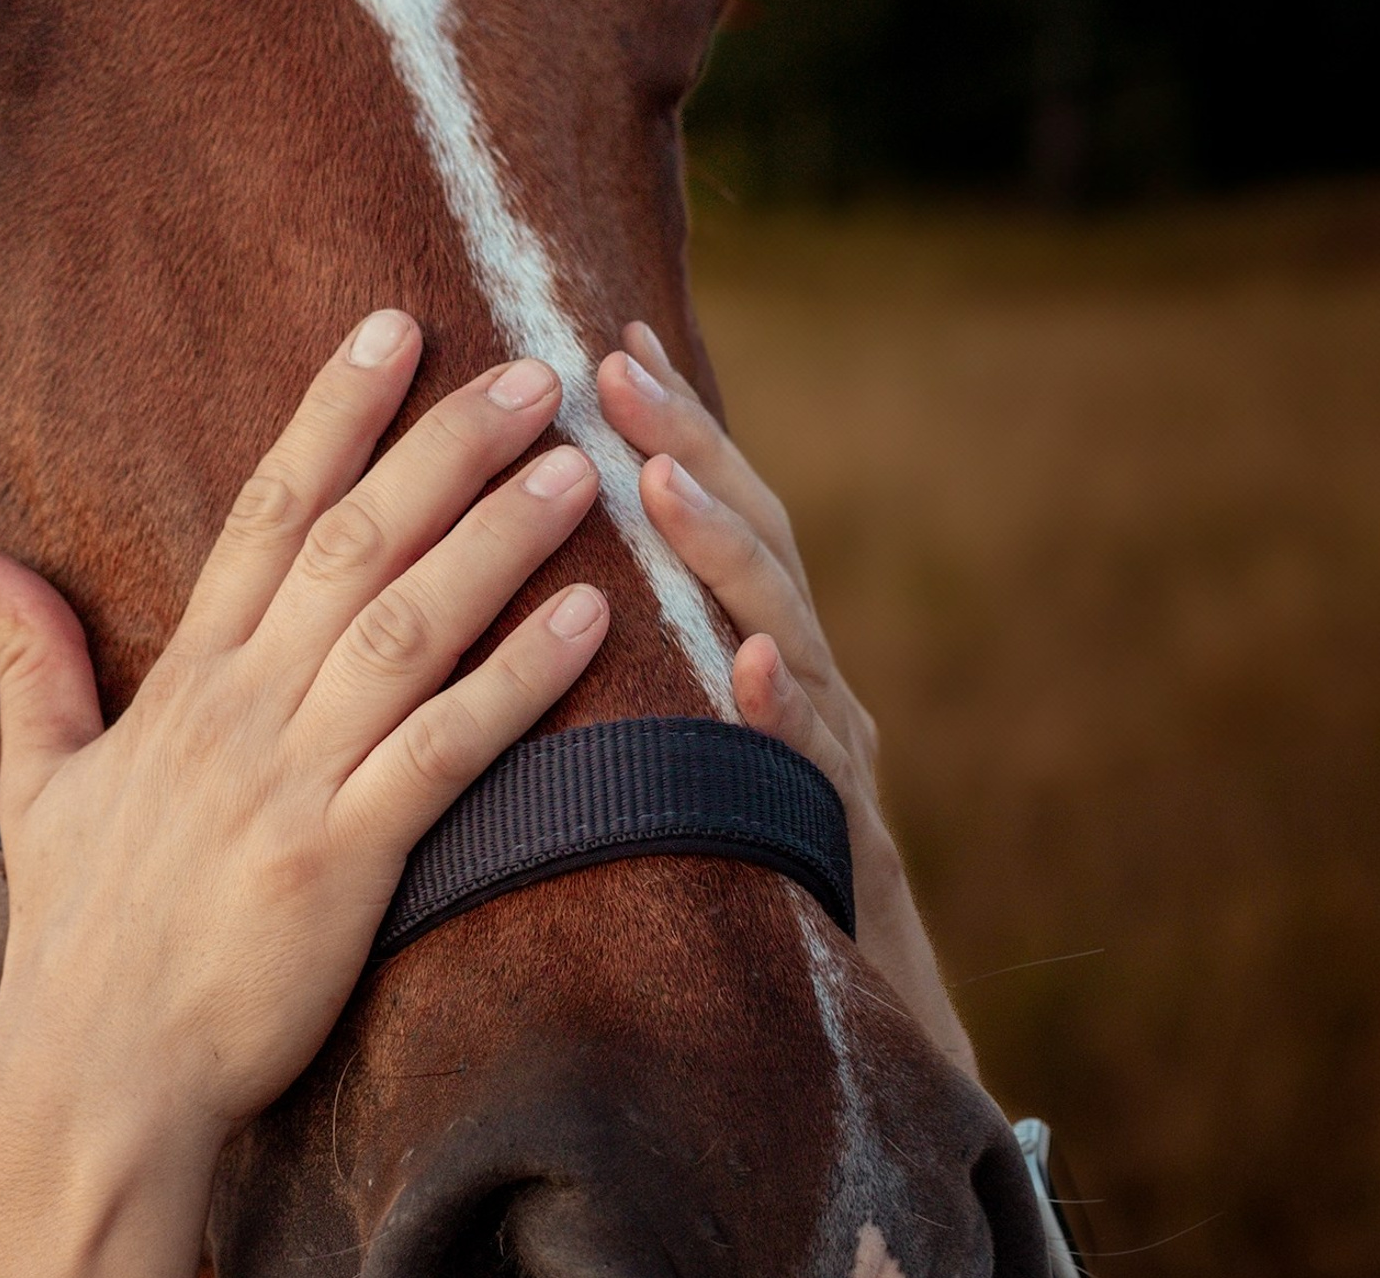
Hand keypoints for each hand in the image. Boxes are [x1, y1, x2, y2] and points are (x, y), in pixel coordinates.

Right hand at [0, 313, 611, 1277]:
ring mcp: (292, 781)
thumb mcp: (37, 776)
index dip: (333, 411)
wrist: (95, 1082)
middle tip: (531, 373)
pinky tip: (588, 624)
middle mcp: (242, 706)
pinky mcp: (343, 863)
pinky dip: (517, 683)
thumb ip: (29, 653)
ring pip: (406, 627)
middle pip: (352, 542)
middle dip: (444, 448)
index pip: (266, 509)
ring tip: (576, 470)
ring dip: (496, 542)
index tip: (395, 327)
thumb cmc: (79, 931)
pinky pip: (444, 752)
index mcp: (186, 677)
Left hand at [599, 320, 978, 1078]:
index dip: (667, 426)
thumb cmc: (721, 869)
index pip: (705, 516)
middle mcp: (800, 679)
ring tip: (665, 483)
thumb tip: (539, 564)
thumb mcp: (678, 743)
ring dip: (727, 552)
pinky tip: (753, 670)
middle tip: (616, 369)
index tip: (609, 338)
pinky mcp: (841, 845)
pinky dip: (784, 715)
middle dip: (690, 448)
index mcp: (748, 649)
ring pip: (785, 630)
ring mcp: (829, 755)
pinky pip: (812, 771)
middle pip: (754, 539)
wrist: (827, 1040)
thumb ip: (645, 656)